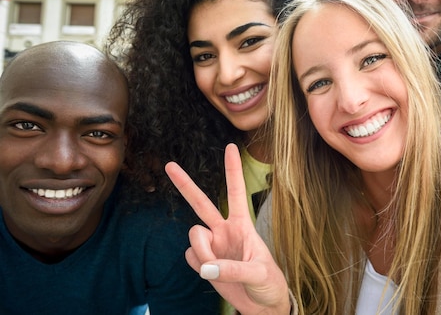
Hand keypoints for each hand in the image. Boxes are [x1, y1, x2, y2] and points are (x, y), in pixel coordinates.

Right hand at [165, 143, 290, 314]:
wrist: (262, 307)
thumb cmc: (269, 284)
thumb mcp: (259, 274)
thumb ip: (233, 270)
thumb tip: (206, 268)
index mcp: (243, 225)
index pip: (236, 192)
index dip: (232, 170)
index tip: (230, 146)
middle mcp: (224, 230)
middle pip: (201, 203)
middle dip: (185, 184)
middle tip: (169, 165)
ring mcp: (212, 245)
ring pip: (193, 237)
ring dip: (203, 253)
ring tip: (219, 268)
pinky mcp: (203, 261)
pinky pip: (190, 258)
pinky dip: (199, 266)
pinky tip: (212, 273)